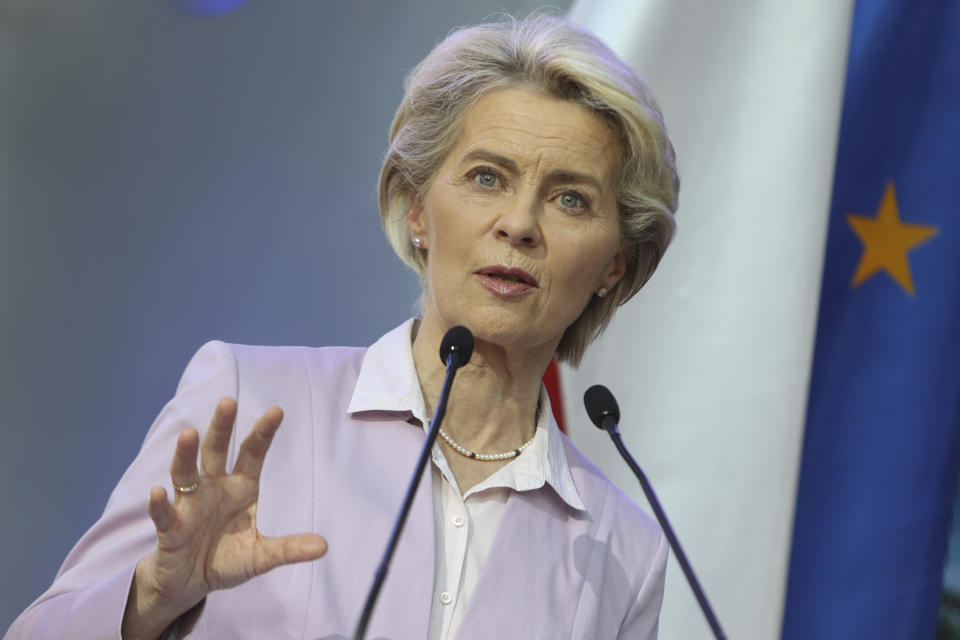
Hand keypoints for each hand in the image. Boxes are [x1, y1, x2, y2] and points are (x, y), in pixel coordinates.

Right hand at [122, 398, 326, 637]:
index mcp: (240, 488)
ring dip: (186, 454)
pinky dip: (159, 504)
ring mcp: (189, 506)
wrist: (190, 583)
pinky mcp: (170, 530)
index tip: (276, 410)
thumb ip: (288, 548)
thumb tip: (324, 547)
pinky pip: (164, 514)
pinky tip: (156, 491)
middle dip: (222, 427)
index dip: (263, 433)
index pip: (252, 454)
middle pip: (216, 451)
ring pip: (185, 473)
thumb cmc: (226, 559)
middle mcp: (213, 489)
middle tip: (229, 402)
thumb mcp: (261, 556)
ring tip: (188, 433)